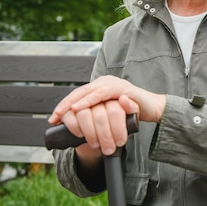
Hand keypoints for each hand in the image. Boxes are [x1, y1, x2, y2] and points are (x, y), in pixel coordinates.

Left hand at [48, 75, 165, 155]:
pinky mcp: (121, 89)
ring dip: (74, 103)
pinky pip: (101, 94)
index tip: (54, 118)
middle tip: (55, 116)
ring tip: (64, 112)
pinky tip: (79, 108)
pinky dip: (88, 101)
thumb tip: (78, 123)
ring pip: (88, 91)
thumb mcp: (110, 114)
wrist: (153, 109)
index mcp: (101, 87)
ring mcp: (113, 84)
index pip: (79, 95)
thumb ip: (98, 115)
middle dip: (66, 105)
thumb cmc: (131, 113)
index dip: (65, 105)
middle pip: (80, 92)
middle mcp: (105, 82)